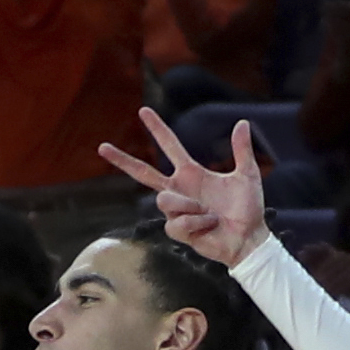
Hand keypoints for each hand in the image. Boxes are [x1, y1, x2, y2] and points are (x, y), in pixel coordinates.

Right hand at [97, 106, 268, 265]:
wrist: (248, 239)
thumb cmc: (248, 210)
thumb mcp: (247, 175)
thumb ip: (241, 150)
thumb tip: (242, 122)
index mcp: (192, 173)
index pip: (169, 146)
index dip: (157, 129)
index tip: (143, 111)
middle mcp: (179, 189)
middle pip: (142, 173)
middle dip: (122, 160)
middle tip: (101, 146)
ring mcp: (176, 211)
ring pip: (164, 200)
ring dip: (190, 206)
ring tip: (211, 214)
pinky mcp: (177, 230)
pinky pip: (177, 222)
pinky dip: (197, 223)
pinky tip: (209, 226)